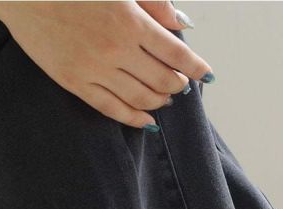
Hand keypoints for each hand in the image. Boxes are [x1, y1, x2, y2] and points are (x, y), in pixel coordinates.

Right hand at [0, 1, 213, 128]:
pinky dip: (135, 118)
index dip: (196, 67)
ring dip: (161, 101)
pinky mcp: (76, 83)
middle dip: (179, 84)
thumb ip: (152, 2)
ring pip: (143, 99)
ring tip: (166, 97)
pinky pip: (113, 109)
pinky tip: (148, 121)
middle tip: (182, 83)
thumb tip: (180, 24)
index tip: (206, 73)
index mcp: (130, 20)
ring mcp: (95, 69)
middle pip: (164, 80)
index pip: (177, 54)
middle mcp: (116, 49)